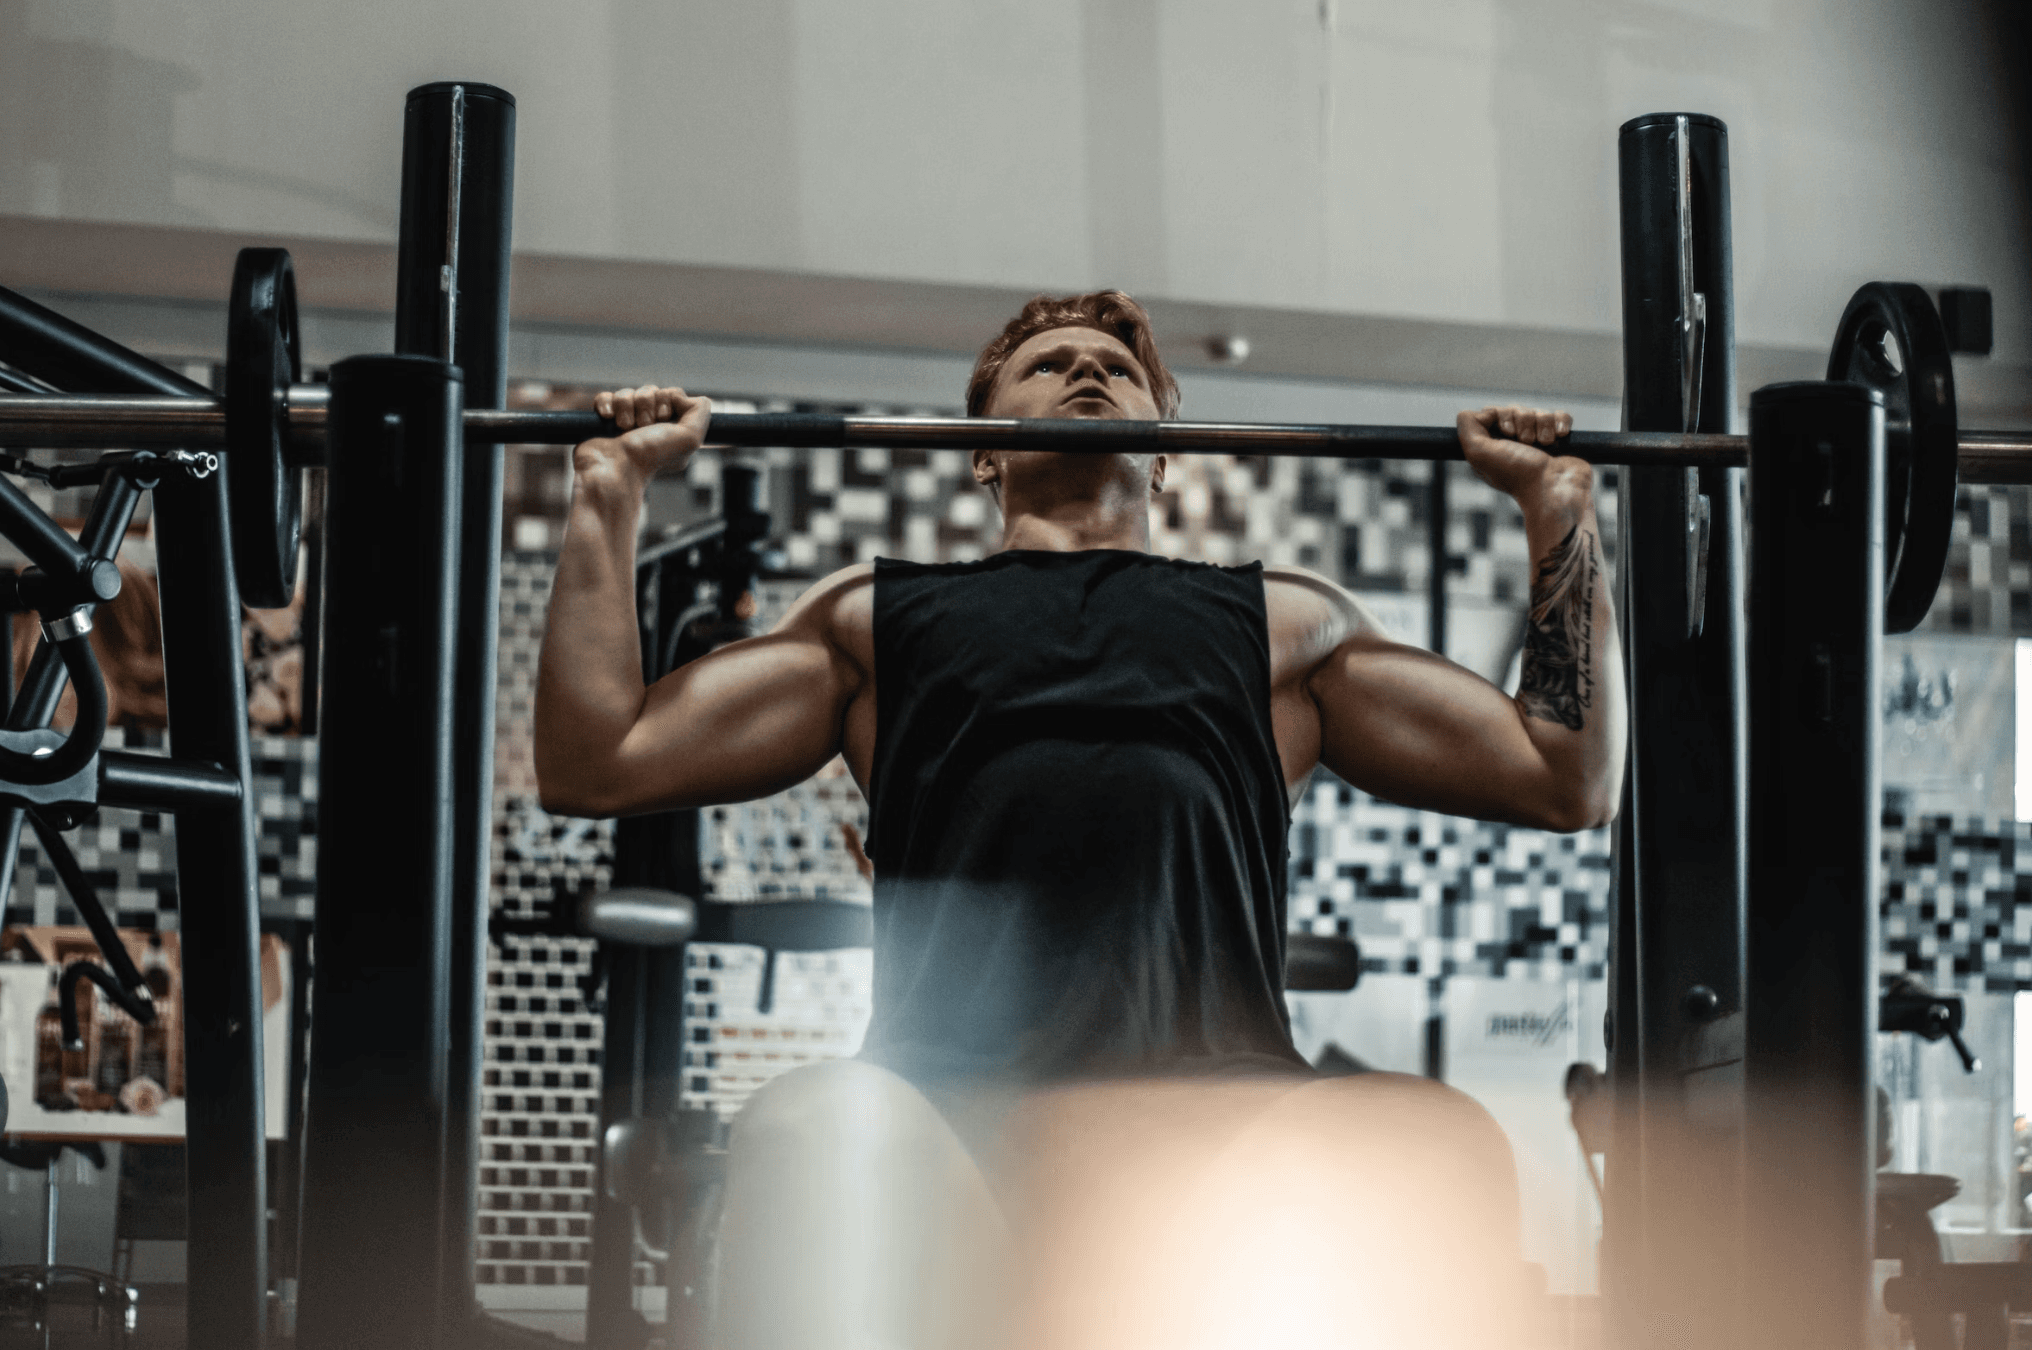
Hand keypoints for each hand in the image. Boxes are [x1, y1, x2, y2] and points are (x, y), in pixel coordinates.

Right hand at [574, 385, 711, 485]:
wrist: (614, 467)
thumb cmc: (650, 457)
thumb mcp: (690, 438)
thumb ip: (701, 412)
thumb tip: (681, 396)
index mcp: (671, 429)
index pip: (672, 395)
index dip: (667, 401)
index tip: (663, 421)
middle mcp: (649, 426)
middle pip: (650, 390)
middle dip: (646, 406)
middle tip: (642, 427)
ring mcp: (625, 422)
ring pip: (627, 392)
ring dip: (626, 407)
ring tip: (625, 428)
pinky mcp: (604, 421)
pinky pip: (606, 397)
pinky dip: (606, 404)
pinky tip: (608, 418)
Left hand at [1456, 405, 1587, 509]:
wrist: (1555, 487)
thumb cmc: (1518, 474)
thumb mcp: (1479, 453)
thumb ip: (1467, 428)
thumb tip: (1478, 412)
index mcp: (1492, 447)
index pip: (1492, 413)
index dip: (1502, 417)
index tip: (1508, 433)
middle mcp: (1513, 444)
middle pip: (1516, 409)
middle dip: (1524, 422)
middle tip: (1527, 443)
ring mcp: (1537, 442)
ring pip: (1539, 411)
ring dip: (1543, 424)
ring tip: (1545, 444)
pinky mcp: (1560, 441)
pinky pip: (1560, 416)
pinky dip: (1560, 423)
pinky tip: (1559, 436)